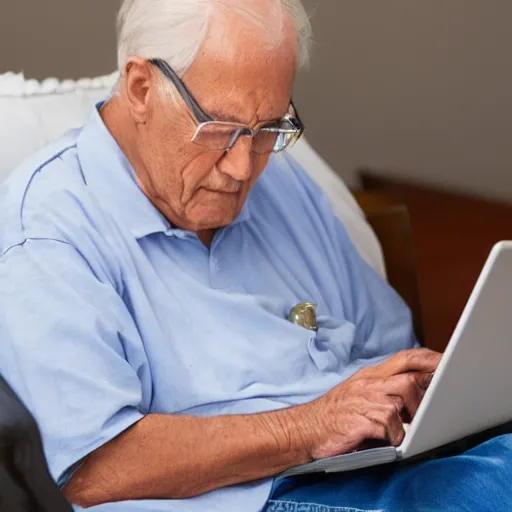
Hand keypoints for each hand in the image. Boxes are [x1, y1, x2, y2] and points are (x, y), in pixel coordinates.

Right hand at [302, 348, 441, 459]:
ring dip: (410, 416)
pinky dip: (395, 436)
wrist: (305, 427)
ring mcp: (364, 400)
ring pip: (401, 398)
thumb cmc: (335, 414)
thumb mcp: (360, 393)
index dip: (430, 359)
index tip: (449, 362)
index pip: (405, 358)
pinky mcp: (360, 420)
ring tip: (406, 427)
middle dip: (429, 387)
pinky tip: (388, 440)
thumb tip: (420, 391)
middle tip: (441, 399)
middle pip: (408, 376)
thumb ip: (386, 389)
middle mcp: (369, 383)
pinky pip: (389, 426)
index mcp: (370, 375)